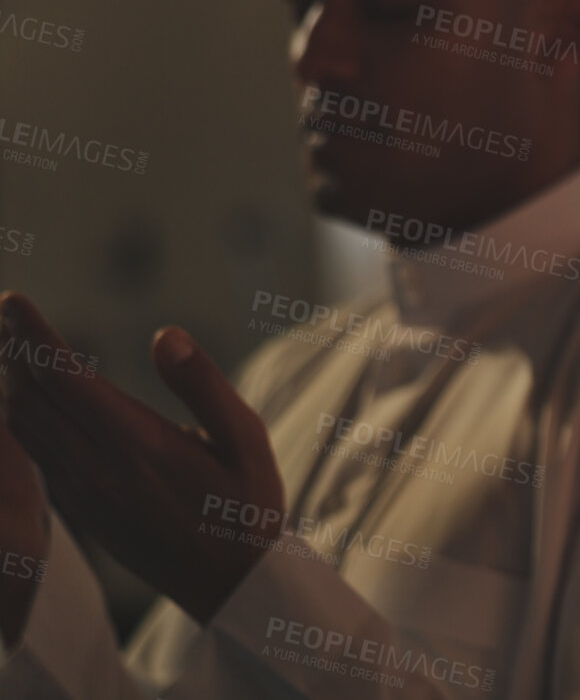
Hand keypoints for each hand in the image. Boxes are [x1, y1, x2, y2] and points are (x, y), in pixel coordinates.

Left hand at [0, 292, 282, 624]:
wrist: (230, 585)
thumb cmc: (247, 505)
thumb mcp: (247, 440)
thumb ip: (204, 385)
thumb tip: (164, 335)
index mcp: (140, 446)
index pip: (67, 380)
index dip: (33, 337)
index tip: (11, 301)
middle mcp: (99, 469)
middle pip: (33, 399)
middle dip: (14, 351)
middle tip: (7, 311)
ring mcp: (83, 493)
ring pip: (25, 428)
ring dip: (14, 383)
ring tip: (12, 345)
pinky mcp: (80, 508)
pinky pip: (34, 454)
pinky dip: (22, 416)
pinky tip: (29, 397)